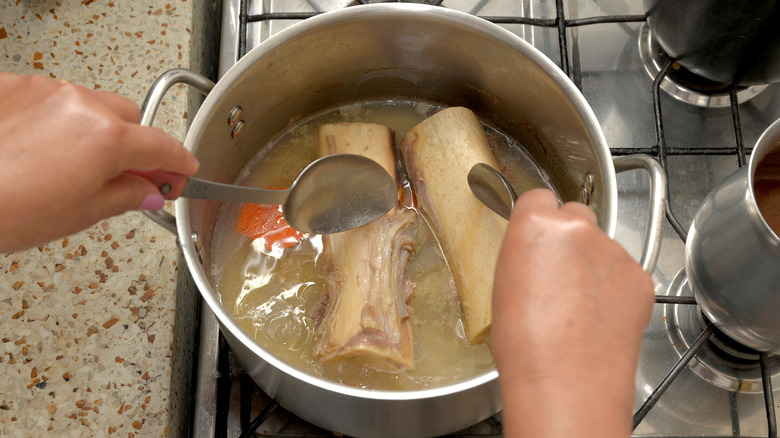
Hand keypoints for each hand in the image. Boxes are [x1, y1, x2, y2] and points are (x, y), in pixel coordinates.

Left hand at [0, 72, 198, 252]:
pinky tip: (39, 149)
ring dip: (92, 131)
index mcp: (106, 138)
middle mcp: (79, 104)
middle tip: (128, 175)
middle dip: (133, 145)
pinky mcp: (11, 86)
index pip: (161, 146)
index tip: (183, 171)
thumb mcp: (81, 213)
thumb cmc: (7, 210)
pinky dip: (54, 120)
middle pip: (128, 117)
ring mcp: (43, 90)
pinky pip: (48, 98)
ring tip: (71, 166)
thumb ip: (127, 196)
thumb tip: (149, 191)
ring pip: (88, 105)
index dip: (179, 162)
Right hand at [491, 189, 653, 436]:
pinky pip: (625, 271)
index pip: (539, 196)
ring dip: (594, 263)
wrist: (567, 382)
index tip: (538, 234)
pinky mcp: (640, 277)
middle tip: (558, 271)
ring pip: (603, 244)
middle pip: (576, 213)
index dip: (538, 216)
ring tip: (578, 306)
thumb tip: (536, 250)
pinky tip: (599, 316)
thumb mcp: (504, 285)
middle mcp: (578, 229)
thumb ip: (525, 252)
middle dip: (570, 235)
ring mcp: (614, 251)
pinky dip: (615, 288)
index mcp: (535, 224)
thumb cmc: (525, 344)